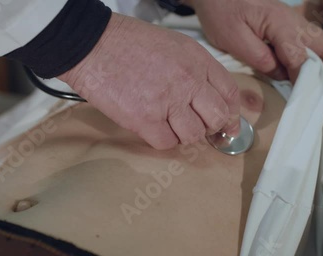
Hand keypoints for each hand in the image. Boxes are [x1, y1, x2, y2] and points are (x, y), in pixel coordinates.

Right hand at [58, 13, 239, 149]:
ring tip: (167, 123)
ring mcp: (168, 101)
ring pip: (194, 135)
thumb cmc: (128, 43)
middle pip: (218, 118)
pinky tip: (151, 126)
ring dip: (183, 134)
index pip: (230, 94)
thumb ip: (195, 70)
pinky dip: (161, 140)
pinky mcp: (145, 119)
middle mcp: (188, 81)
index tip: (224, 121)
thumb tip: (207, 98)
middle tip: (196, 126)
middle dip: (210, 127)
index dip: (230, 112)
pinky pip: (167, 144)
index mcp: (197, 60)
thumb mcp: (174, 46)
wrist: (92, 44)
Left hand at [184, 0, 322, 89]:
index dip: (304, 78)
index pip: (298, 56)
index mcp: (279, 23)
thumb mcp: (233, 37)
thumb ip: (258, 56)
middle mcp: (292, 21)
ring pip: (321, 42)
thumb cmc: (221, 12)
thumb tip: (282, 72)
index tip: (308, 96)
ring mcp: (292, 21)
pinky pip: (312, 40)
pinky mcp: (287, 24)